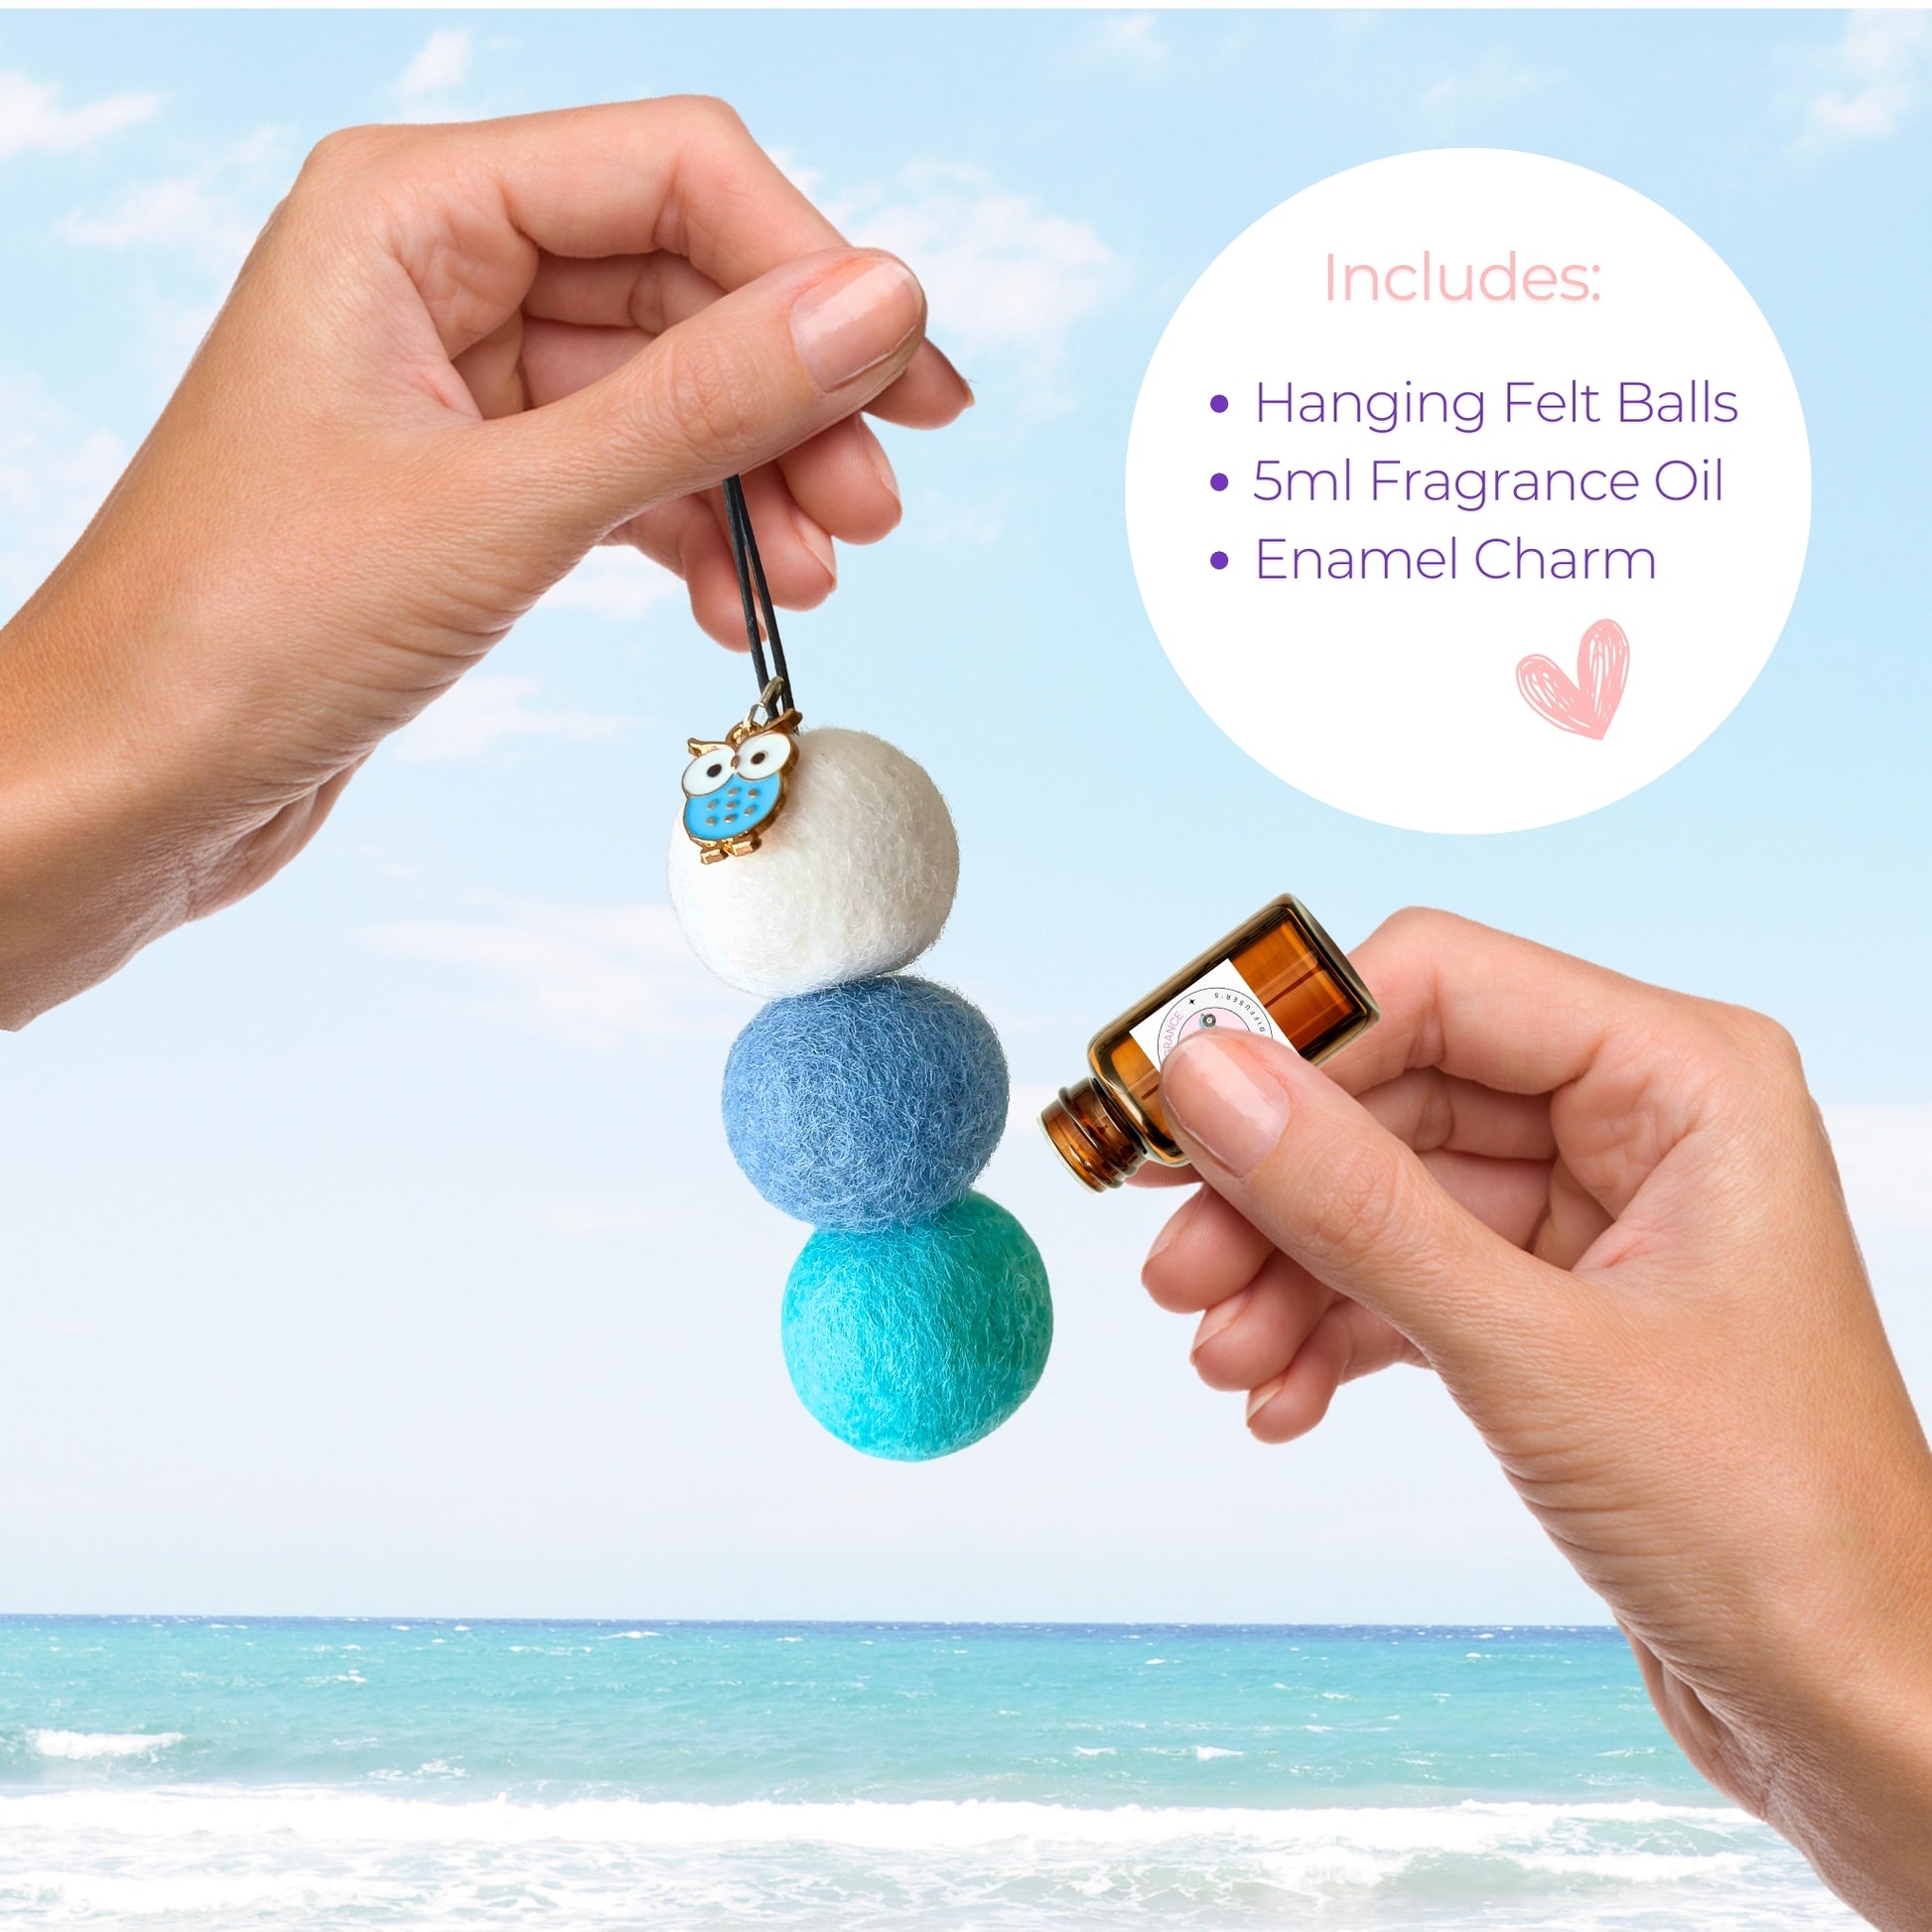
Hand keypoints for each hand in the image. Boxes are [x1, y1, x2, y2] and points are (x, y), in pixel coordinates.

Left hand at [0, 97, 969, 1025]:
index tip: (908, 389)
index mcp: (410, 209)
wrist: (132, 786)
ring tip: (817, 577)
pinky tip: (735, 603)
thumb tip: (882, 307)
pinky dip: (694, 533)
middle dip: (793, 397)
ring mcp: (455, 378)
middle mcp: (435, 267)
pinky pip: (627, 472)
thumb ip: (704, 401)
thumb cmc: (248, 629)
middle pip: (686, 282)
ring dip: (758, 479)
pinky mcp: (472, 481)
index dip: (809, 270)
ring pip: (668, 389)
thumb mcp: (505, 508)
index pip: (673, 172)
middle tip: (876, 508)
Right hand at [1140, 908, 1931, 1926]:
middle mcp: (1639, 1122)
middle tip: (1173, 1260)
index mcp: (1682, 1077)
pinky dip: (1331, 1327)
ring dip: (1287, 1269)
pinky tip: (1279, 1396)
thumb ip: (1355, 1205)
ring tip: (1219, 1353)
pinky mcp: (1553, 1308)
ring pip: (1384, 1192)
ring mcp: (1593, 1216)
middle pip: (1393, 1090)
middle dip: (1275, 1184)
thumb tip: (1207, 1078)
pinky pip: (1404, 1275)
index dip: (1294, 1038)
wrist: (1849, 1714)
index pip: (1439, 982)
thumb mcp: (1530, 1353)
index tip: (1174, 1111)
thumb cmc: (1775, 1533)